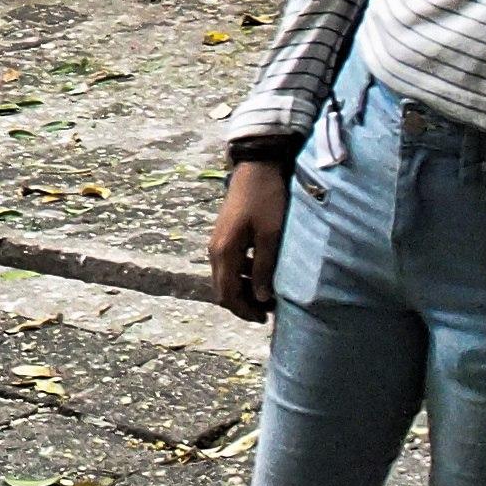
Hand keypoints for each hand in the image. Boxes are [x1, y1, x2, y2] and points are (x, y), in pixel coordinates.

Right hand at [208, 160, 289, 322]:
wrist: (257, 167)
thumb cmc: (267, 200)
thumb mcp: (271, 236)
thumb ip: (264, 268)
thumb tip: (262, 298)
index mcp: (224, 251)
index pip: (227, 294)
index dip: (244, 311)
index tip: (265, 318)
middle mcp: (214, 250)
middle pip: (222, 289)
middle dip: (243, 303)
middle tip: (268, 310)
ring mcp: (217, 242)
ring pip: (225, 278)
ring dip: (243, 289)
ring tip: (268, 293)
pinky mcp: (224, 235)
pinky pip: (228, 265)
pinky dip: (242, 275)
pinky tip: (261, 273)